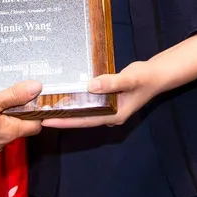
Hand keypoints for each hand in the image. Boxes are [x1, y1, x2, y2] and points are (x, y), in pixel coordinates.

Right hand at [0, 80, 42, 154]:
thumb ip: (15, 95)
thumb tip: (37, 87)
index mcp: (9, 133)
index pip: (35, 126)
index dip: (35, 111)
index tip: (28, 98)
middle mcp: (1, 144)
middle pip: (18, 127)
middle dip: (14, 112)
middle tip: (2, 97)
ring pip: (2, 131)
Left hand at [42, 61, 163, 128]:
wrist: (156, 74)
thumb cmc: (145, 78)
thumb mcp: (129, 79)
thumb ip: (111, 83)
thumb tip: (90, 86)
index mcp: (113, 116)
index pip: (84, 121)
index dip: (65, 122)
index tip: (46, 121)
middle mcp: (108, 115)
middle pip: (81, 118)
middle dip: (62, 117)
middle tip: (40, 113)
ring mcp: (108, 108)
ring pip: (84, 110)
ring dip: (68, 108)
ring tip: (47, 104)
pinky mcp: (107, 99)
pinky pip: (88, 101)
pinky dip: (77, 98)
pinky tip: (66, 92)